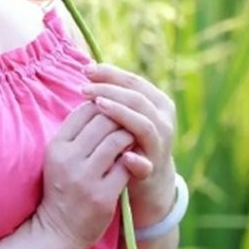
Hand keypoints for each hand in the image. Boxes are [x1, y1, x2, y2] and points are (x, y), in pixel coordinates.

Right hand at [33, 100, 139, 248]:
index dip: (103, 105)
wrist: (58, 230)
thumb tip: (99, 102)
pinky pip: (127, 166)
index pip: (84, 110)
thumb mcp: (59, 158)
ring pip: (117, 139)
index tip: (113, 112)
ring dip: (130, 136)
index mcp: (56, 147)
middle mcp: (68, 159)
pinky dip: (134, 159)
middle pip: (103, 120)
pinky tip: (134, 160)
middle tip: (129, 123)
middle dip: (120, 117)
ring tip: (133, 139)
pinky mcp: (102, 195)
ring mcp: (85, 178)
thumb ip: (75, 133)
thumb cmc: (62, 188)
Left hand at [79, 62, 176, 223]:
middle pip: (137, 99)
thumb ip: (115, 95)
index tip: (86, 69)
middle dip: (110, 90)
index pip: (133, 81)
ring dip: (120, 114)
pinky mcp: (152, 169)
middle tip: (85, 88)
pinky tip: (122, 156)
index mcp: (158, 103)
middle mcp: (163, 121)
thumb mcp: (126, 115)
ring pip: (144, 125)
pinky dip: (134, 161)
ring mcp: (159, 145)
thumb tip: (88, 68)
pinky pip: (145, 164)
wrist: (149, 180)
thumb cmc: (130, 140)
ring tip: (98, 105)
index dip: (110, 74)